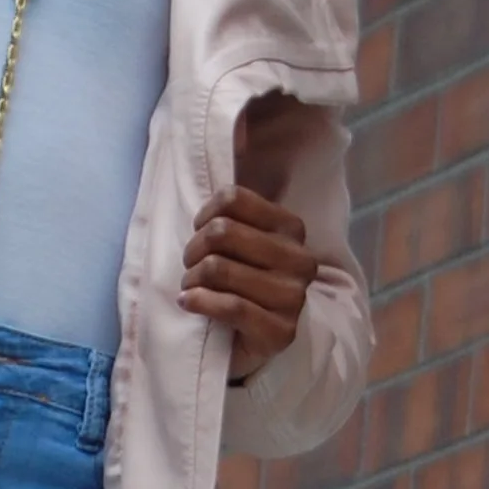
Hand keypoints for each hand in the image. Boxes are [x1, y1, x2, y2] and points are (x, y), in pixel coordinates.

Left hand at [182, 184, 314, 379]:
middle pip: (222, 232)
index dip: (204, 216)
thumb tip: (238, 144)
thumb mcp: (242, 243)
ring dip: (192, 280)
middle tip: (191, 267)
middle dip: (194, 250)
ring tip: (191, 288)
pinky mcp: (281, 331)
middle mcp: (300, 260)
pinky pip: (231, 306)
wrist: (257, 344)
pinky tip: (189, 303)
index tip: (199, 232)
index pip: (234, 199)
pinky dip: (200, 303)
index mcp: (291, 229)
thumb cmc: (242, 287)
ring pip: (220, 269)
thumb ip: (234, 211)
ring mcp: (294, 297)